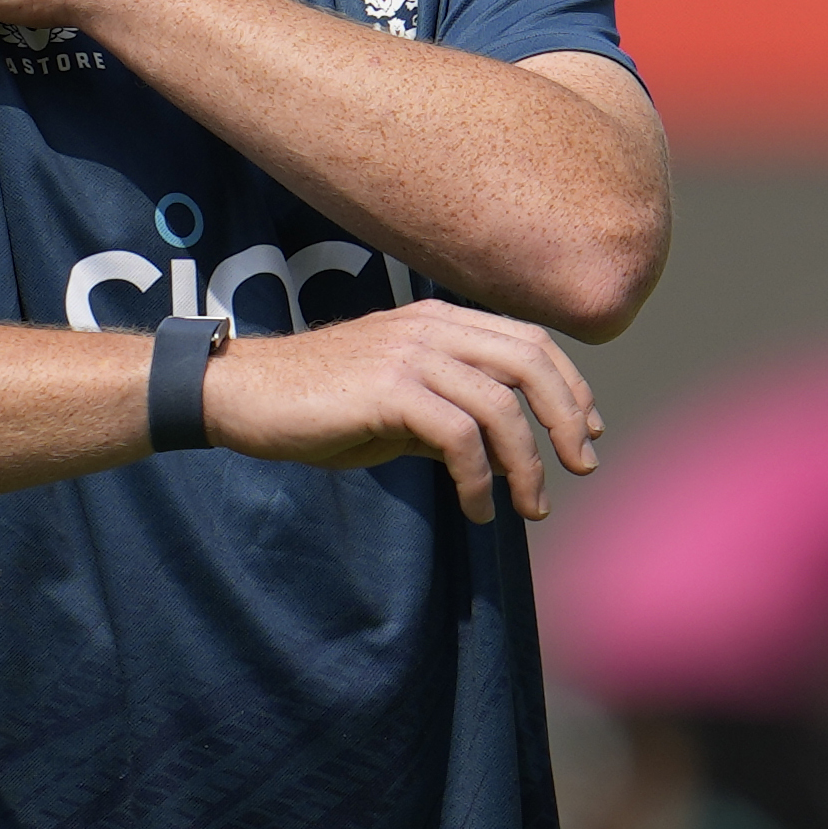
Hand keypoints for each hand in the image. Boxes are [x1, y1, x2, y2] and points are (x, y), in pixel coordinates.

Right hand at [199, 300, 604, 522]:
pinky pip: (458, 436)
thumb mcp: (393, 407)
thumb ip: (446, 417)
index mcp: (437, 322)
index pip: (529, 340)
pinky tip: (475, 507)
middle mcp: (430, 328)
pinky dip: (478, 479)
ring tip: (530, 507)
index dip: (570, 386)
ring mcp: (408, 355)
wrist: (241, 395)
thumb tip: (495, 454)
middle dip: (568, 418)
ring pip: (501, 404)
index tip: (586, 432)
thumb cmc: (312, 405)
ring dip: (527, 463)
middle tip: (580, 467)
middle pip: (530, 361)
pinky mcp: (387, 390)